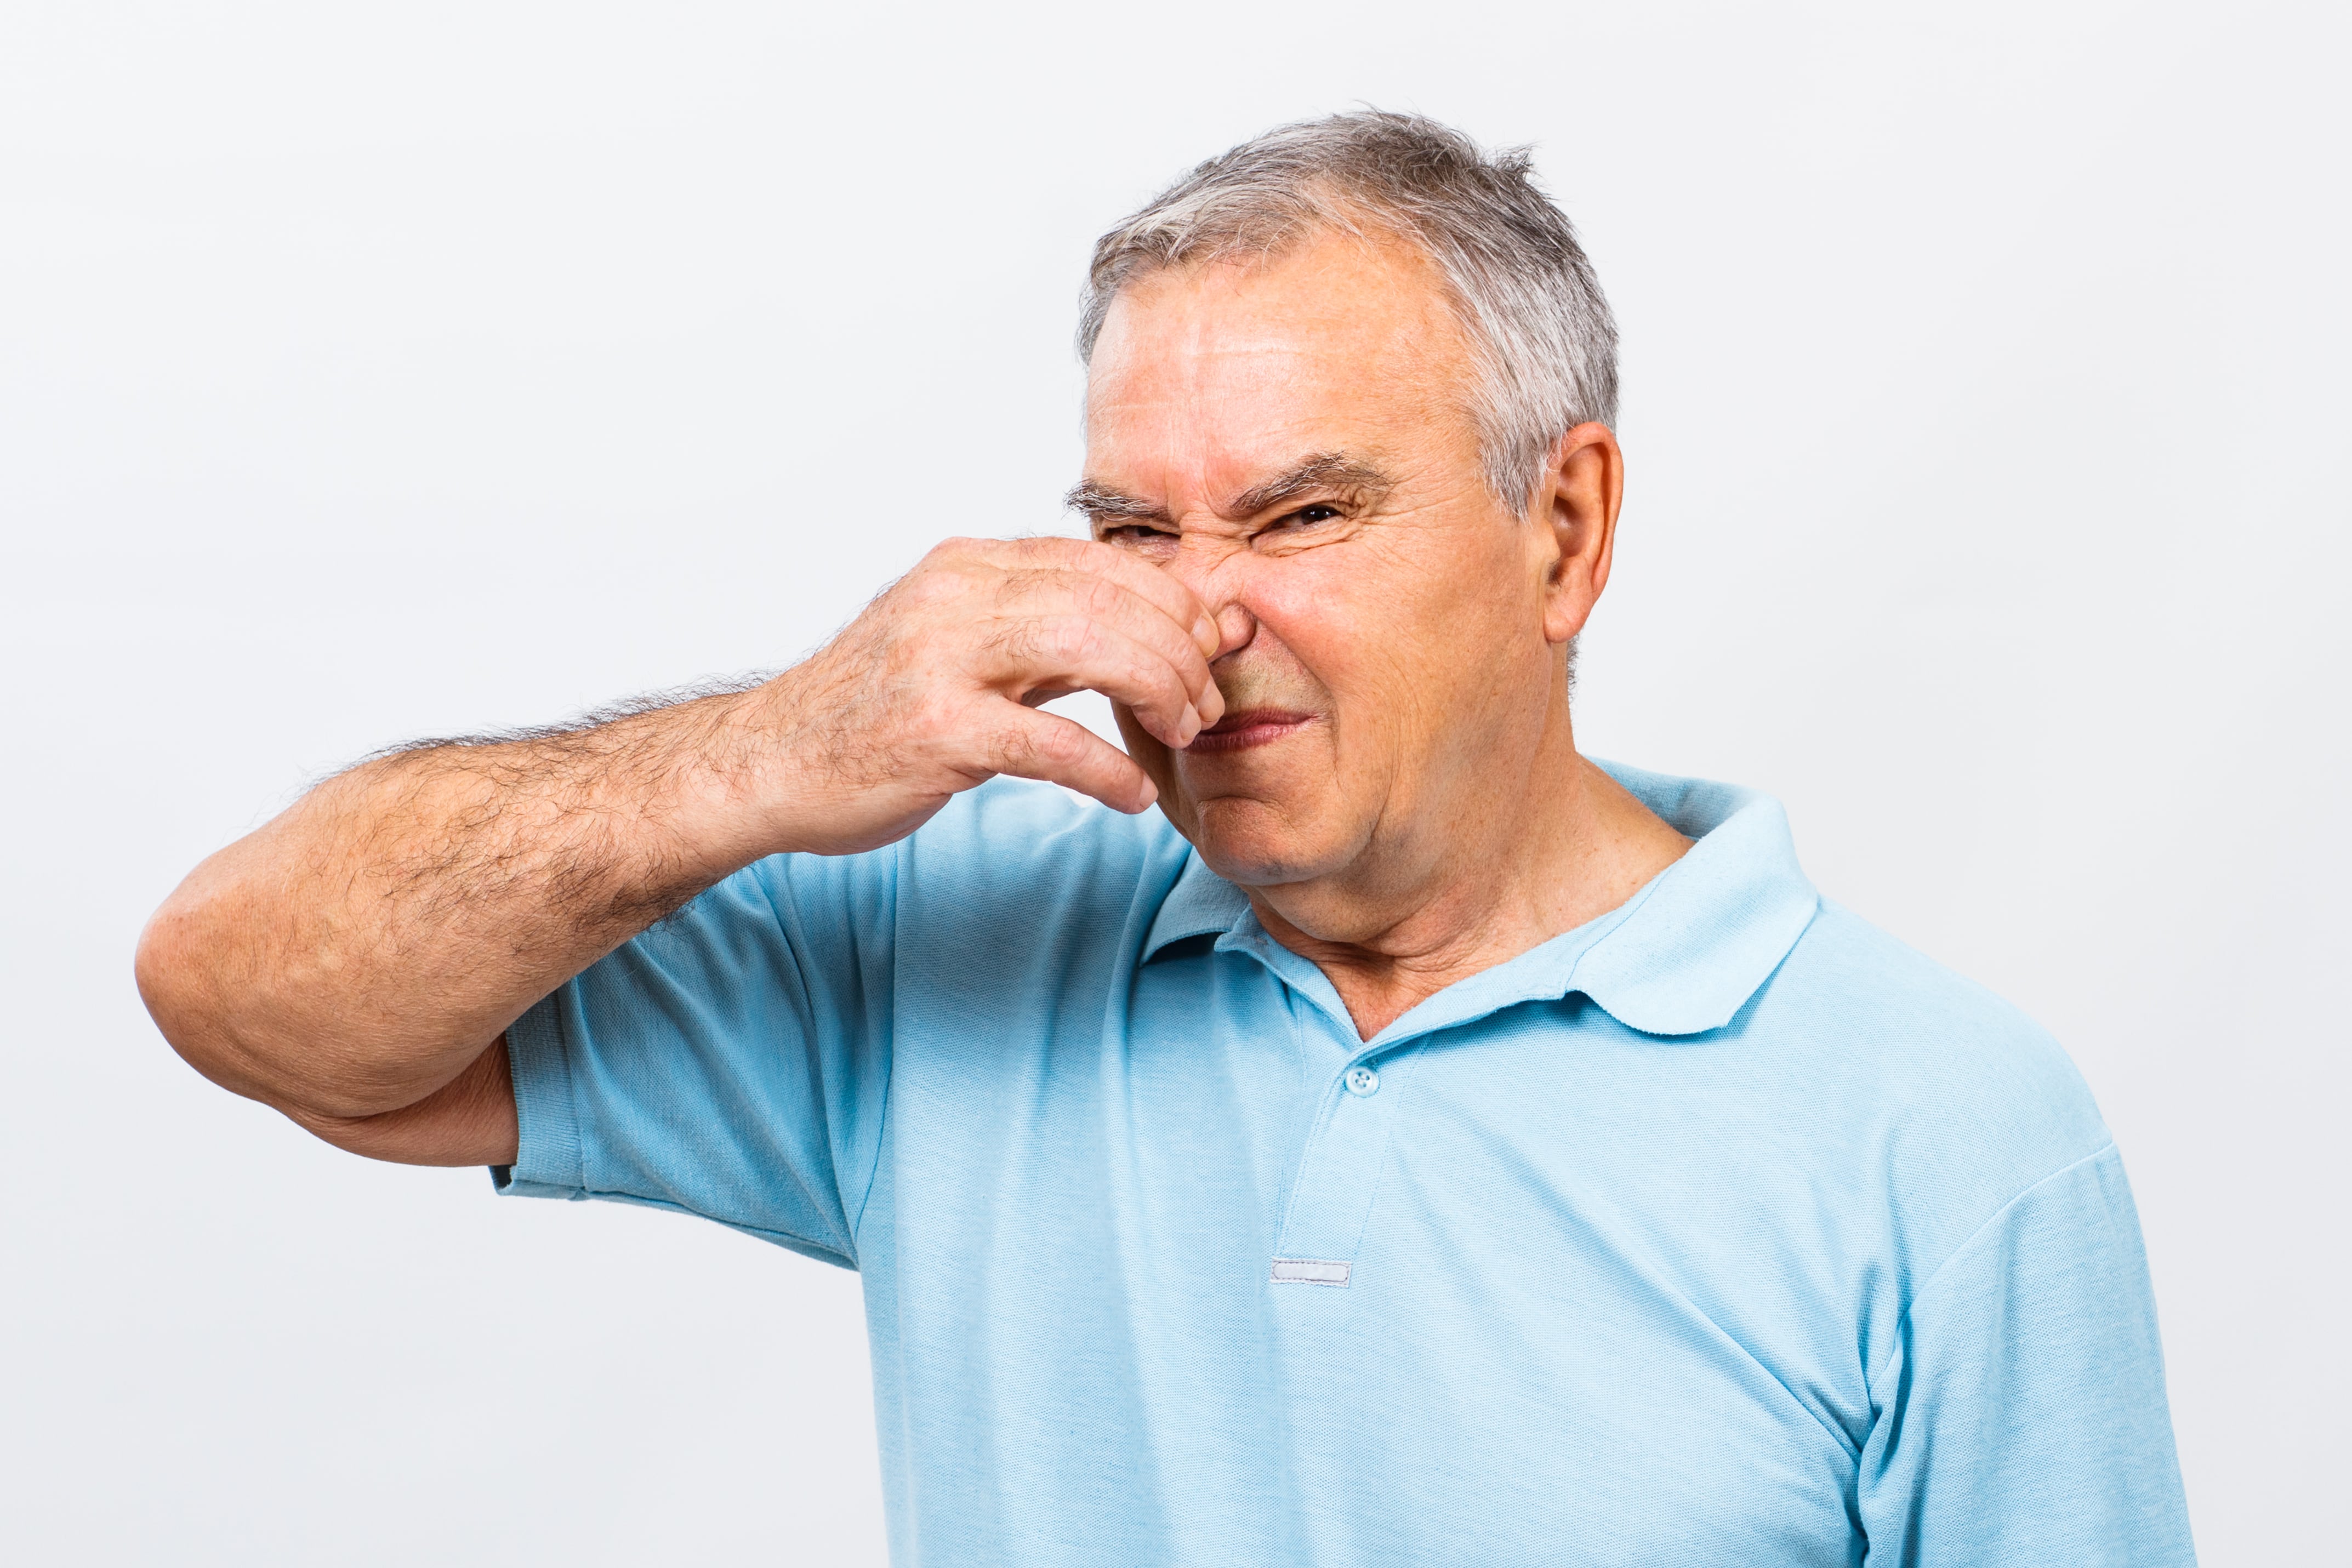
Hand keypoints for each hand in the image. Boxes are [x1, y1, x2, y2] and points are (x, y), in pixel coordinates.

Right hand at [757, 536, 1223, 854]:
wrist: (769, 762)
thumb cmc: (876, 712)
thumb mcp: (962, 647)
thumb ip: (1048, 635)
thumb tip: (1154, 633)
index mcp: (969, 566)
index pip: (1101, 561)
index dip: (1173, 602)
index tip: (1208, 648)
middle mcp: (955, 595)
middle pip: (1109, 599)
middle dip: (1178, 651)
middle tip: (1204, 704)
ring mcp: (941, 659)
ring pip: (1089, 646)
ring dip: (1156, 692)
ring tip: (1181, 733)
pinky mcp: (934, 730)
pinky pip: (1048, 742)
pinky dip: (1105, 770)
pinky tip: (1132, 794)